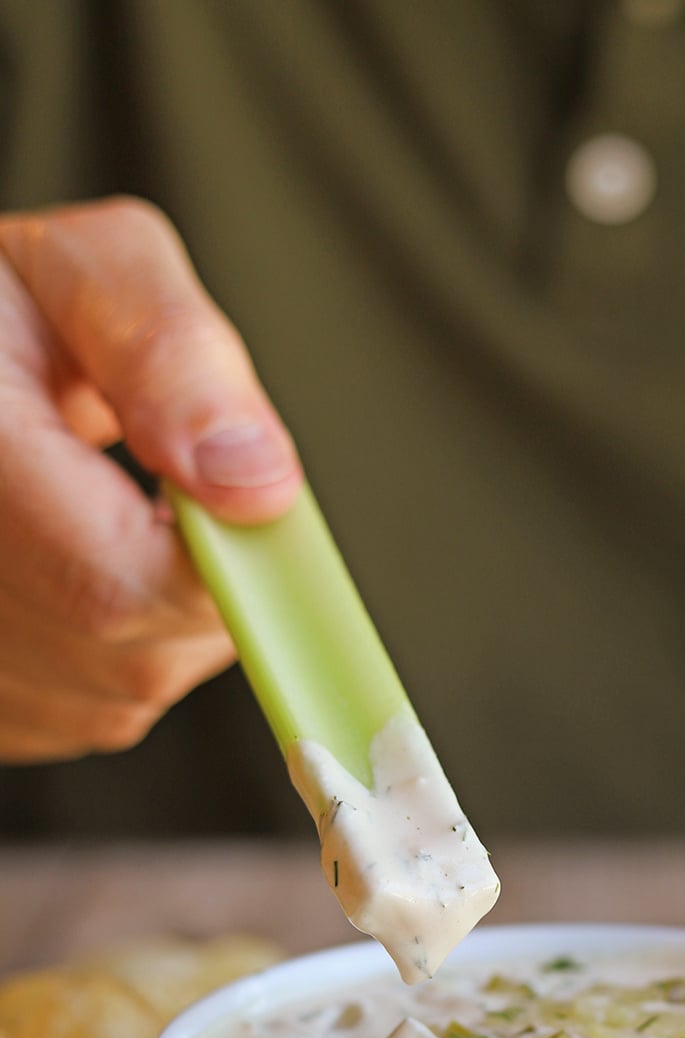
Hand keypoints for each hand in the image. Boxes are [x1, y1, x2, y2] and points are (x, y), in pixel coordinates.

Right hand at [0, 197, 302, 760]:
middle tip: (173, 489)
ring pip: (126, 696)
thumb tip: (257, 486)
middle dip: (203, 585)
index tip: (245, 510)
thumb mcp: (85, 272)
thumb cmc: (4, 312)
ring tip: (115, 517)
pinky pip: (92, 715)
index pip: (118, 584)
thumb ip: (172, 357)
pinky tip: (82, 567)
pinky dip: (120, 652)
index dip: (220, 568)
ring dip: (166, 620)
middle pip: (136, 655)